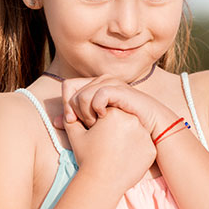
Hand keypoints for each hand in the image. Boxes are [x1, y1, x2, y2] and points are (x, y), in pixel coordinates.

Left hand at [53, 74, 170, 137]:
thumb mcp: (97, 125)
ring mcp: (110, 83)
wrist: (152, 126)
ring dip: (84, 112)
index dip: (66, 104)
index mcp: (94, 86)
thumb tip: (55, 121)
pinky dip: (96, 109)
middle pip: (71, 91)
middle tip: (85, 125)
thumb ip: (76, 122)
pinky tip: (102, 118)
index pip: (67, 87)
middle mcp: (101, 81)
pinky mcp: (119, 89)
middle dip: (74, 111)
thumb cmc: (125, 127)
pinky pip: (98, 95)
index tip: (72, 122)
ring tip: (94, 124)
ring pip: (82, 94)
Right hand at [61, 106, 156, 192]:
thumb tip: (66, 111)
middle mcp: (132, 120)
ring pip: (135, 133)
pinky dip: (136, 152)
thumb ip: (72, 119)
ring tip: (116, 153)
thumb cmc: (87, 158)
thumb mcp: (76, 135)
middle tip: (107, 146)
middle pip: (124, 121)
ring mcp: (144, 135)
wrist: (101, 183)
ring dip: (128, 140)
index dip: (103, 125)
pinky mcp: (150, 150)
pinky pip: (144, 147)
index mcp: (114, 113)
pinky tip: (125, 160)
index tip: (98, 138)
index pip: (110, 113)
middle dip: (117, 130)